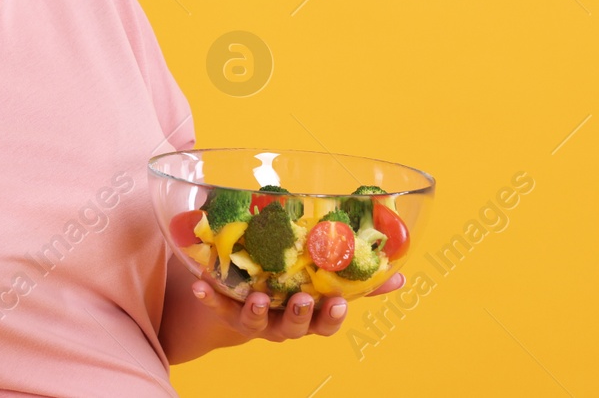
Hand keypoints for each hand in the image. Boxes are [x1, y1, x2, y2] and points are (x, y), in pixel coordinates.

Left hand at [189, 273, 404, 341]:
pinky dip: (209, 297)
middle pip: (295, 327)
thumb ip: (357, 277)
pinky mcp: (227, 312)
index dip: (334, 315)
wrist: (240, 302)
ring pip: (258, 323)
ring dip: (258, 311)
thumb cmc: (290, 285)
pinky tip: (199, 283)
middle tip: (303, 300)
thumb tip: (399, 272)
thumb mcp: (322, 280)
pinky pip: (218, 307)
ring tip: (256, 298)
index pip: (327, 322)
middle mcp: (283, 322)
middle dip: (300, 315)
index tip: (339, 303)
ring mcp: (254, 320)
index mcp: (309, 312)